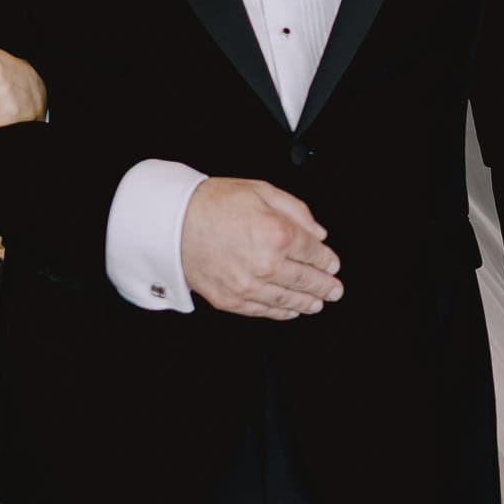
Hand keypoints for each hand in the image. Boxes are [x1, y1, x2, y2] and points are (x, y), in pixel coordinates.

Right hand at [179, 177, 342, 318]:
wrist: (170, 223)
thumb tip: (317, 233)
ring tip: (317, 303)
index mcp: (277, 234)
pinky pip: (264, 311)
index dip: (328, 260)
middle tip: (334, 289)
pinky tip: (289, 310)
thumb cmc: (210, 204)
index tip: (331, 263)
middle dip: (325, 286)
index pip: (316, 253)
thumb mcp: (259, 191)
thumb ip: (295, 210)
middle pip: (307, 280)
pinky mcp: (232, 300)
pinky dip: (281, 312)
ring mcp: (249, 285)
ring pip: (289, 300)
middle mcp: (266, 264)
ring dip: (308, 303)